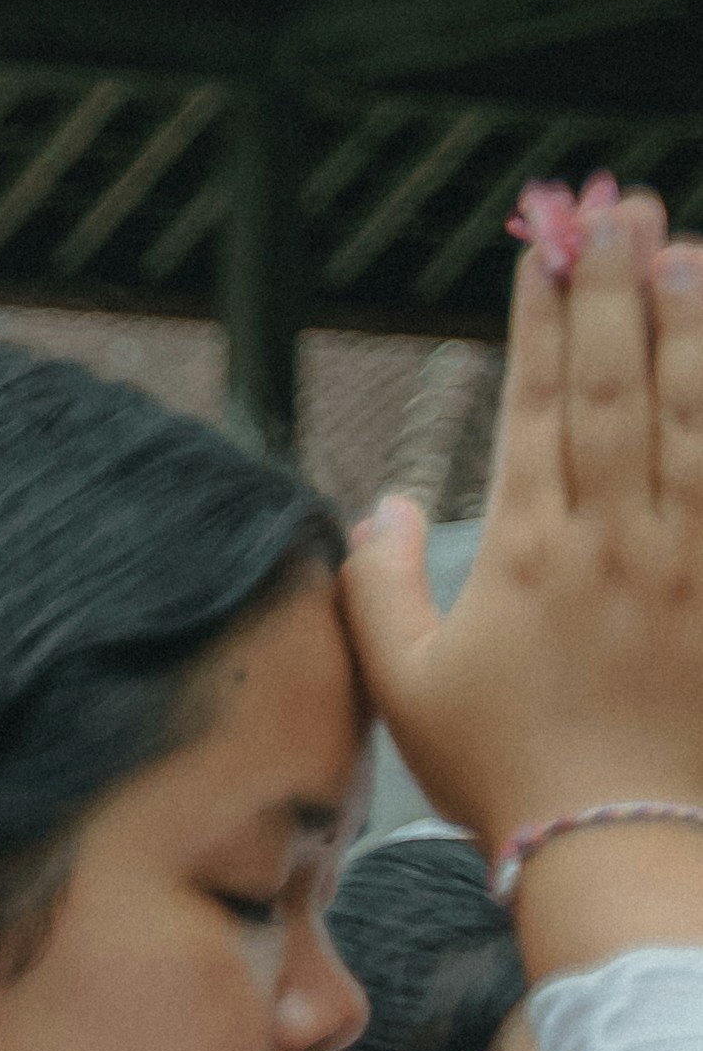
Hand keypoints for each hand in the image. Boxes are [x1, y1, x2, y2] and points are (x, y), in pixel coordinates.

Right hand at [360, 187, 702, 850]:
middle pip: (617, 382)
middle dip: (617, 285)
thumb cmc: (504, 770)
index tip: (544, 247)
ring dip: (690, 322)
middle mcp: (615, 538)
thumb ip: (377, 588)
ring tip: (689, 245)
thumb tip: (385, 504)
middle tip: (621, 206)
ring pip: (693, 411)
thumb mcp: (406, 687)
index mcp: (526, 552)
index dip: (541, 317)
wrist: (620, 844)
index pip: (536, 402)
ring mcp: (688, 555)